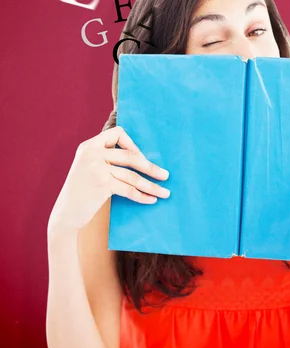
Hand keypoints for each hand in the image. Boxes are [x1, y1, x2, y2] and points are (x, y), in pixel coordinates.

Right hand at [49, 125, 169, 232]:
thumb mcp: (89, 168)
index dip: (133, 144)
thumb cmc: (82, 192)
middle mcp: (92, 153)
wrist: (66, 213)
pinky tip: (151, 200)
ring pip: (132, 175)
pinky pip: (129, 188)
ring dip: (152, 185)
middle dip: (150, 167)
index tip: (141, 159)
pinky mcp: (102, 184)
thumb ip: (106, 159)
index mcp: (89, 146)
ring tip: (165, 193)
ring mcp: (97, 168)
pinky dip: (142, 195)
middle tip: (166, 176)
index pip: (117, 133)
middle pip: (130, 156)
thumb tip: (141, 159)